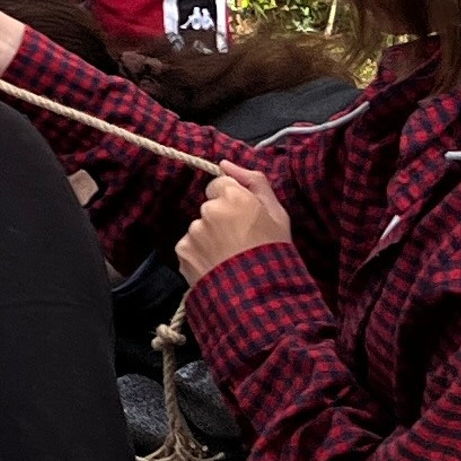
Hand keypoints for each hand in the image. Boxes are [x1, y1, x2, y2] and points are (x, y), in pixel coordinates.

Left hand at [176, 166, 291, 283]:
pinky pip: (190, 246)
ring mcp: (193, 231)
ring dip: (209, 238)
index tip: (243, 216)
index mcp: (233, 197)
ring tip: (229, 258)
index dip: (232, 199)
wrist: (261, 298)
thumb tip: (225, 163)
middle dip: (220, 219)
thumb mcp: (277, 215)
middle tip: (240, 241)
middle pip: (209, 207)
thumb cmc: (274, 254)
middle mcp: (208, 210)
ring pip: (199, 227)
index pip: (219, 184)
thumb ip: (254, 182)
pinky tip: (217, 267)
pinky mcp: (183, 251)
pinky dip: (200, 254)